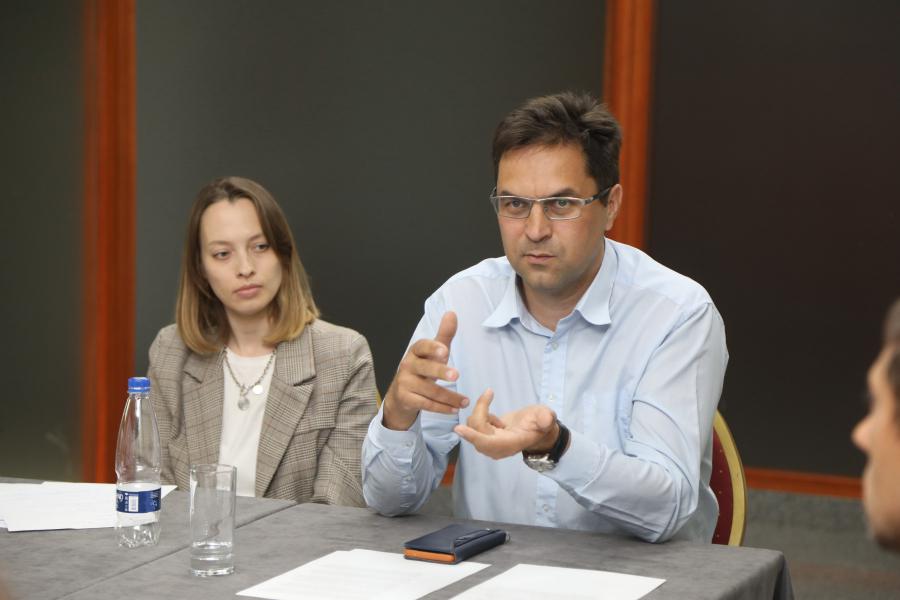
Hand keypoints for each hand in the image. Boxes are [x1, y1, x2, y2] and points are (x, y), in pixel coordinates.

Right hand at [382, 312, 469, 429]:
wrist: (400, 395)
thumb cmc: (422, 369)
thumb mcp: (433, 352)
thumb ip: (444, 335)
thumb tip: (452, 313)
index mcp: (415, 352)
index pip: (421, 346)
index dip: (432, 348)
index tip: (444, 350)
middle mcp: (407, 366)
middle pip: (425, 368)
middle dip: (440, 372)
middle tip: (457, 375)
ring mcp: (404, 383)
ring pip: (429, 391)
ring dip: (449, 397)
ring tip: (465, 401)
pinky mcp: (405, 399)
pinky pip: (426, 404)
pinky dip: (442, 408)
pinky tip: (455, 409)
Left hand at [454, 390, 558, 459]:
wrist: (536, 430)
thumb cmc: (540, 422)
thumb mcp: (546, 416)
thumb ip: (546, 418)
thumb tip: (546, 419)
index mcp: (511, 444)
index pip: (488, 443)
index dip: (474, 436)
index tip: (459, 428)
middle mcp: (497, 448)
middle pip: (477, 431)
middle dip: (480, 410)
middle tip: (489, 394)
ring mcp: (489, 445)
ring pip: (473, 426)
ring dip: (481, 411)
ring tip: (497, 411)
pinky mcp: (484, 439)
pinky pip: (473, 425)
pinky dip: (481, 413)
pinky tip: (494, 418)